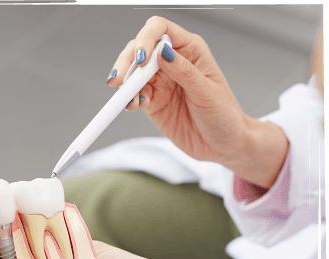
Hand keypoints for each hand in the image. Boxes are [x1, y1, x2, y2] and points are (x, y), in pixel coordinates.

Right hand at [108, 16, 288, 186]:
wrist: (222, 145)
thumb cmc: (223, 115)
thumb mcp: (206, 92)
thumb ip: (184, 71)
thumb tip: (162, 51)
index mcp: (190, 50)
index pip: (161, 30)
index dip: (146, 39)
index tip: (141, 60)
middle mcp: (172, 62)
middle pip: (140, 50)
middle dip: (126, 62)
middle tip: (119, 80)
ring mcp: (161, 83)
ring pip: (133, 74)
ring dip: (125, 84)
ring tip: (124, 97)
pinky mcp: (153, 103)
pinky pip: (135, 96)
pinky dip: (129, 100)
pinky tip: (132, 105)